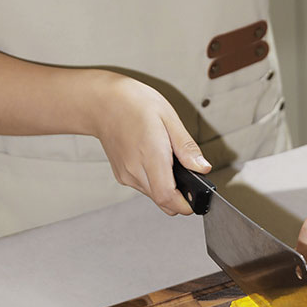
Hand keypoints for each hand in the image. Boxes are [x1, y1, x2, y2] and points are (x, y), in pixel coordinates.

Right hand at [94, 76, 210, 215]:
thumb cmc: (134, 103)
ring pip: (155, 197)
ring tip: (168, 162)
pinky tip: (154, 162)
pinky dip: (155, 182)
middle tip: (187, 178)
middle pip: (163, 201)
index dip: (185, 204)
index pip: (167, 196)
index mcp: (150, 154)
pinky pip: (145, 189)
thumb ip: (187, 148)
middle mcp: (135, 170)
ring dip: (167, 189)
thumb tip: (202, 168)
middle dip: (180, 198)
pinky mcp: (122, 177)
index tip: (195, 198)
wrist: (103, 102)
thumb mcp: (169, 118)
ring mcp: (127, 176)